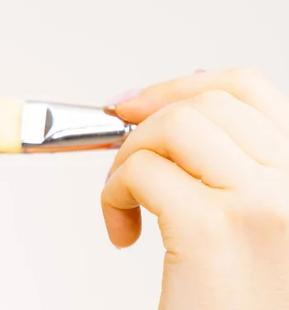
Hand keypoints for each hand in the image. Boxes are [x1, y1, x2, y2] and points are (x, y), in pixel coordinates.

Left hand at [102, 68, 288, 309]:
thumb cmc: (243, 300)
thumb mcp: (256, 222)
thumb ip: (233, 164)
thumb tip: (175, 105)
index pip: (248, 89)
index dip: (183, 86)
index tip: (136, 103)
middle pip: (202, 105)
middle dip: (144, 126)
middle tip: (125, 166)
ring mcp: (262, 204)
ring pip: (171, 126)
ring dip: (128, 157)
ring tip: (126, 200)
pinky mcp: (214, 231)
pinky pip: (142, 172)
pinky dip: (113, 193)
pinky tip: (122, 230)